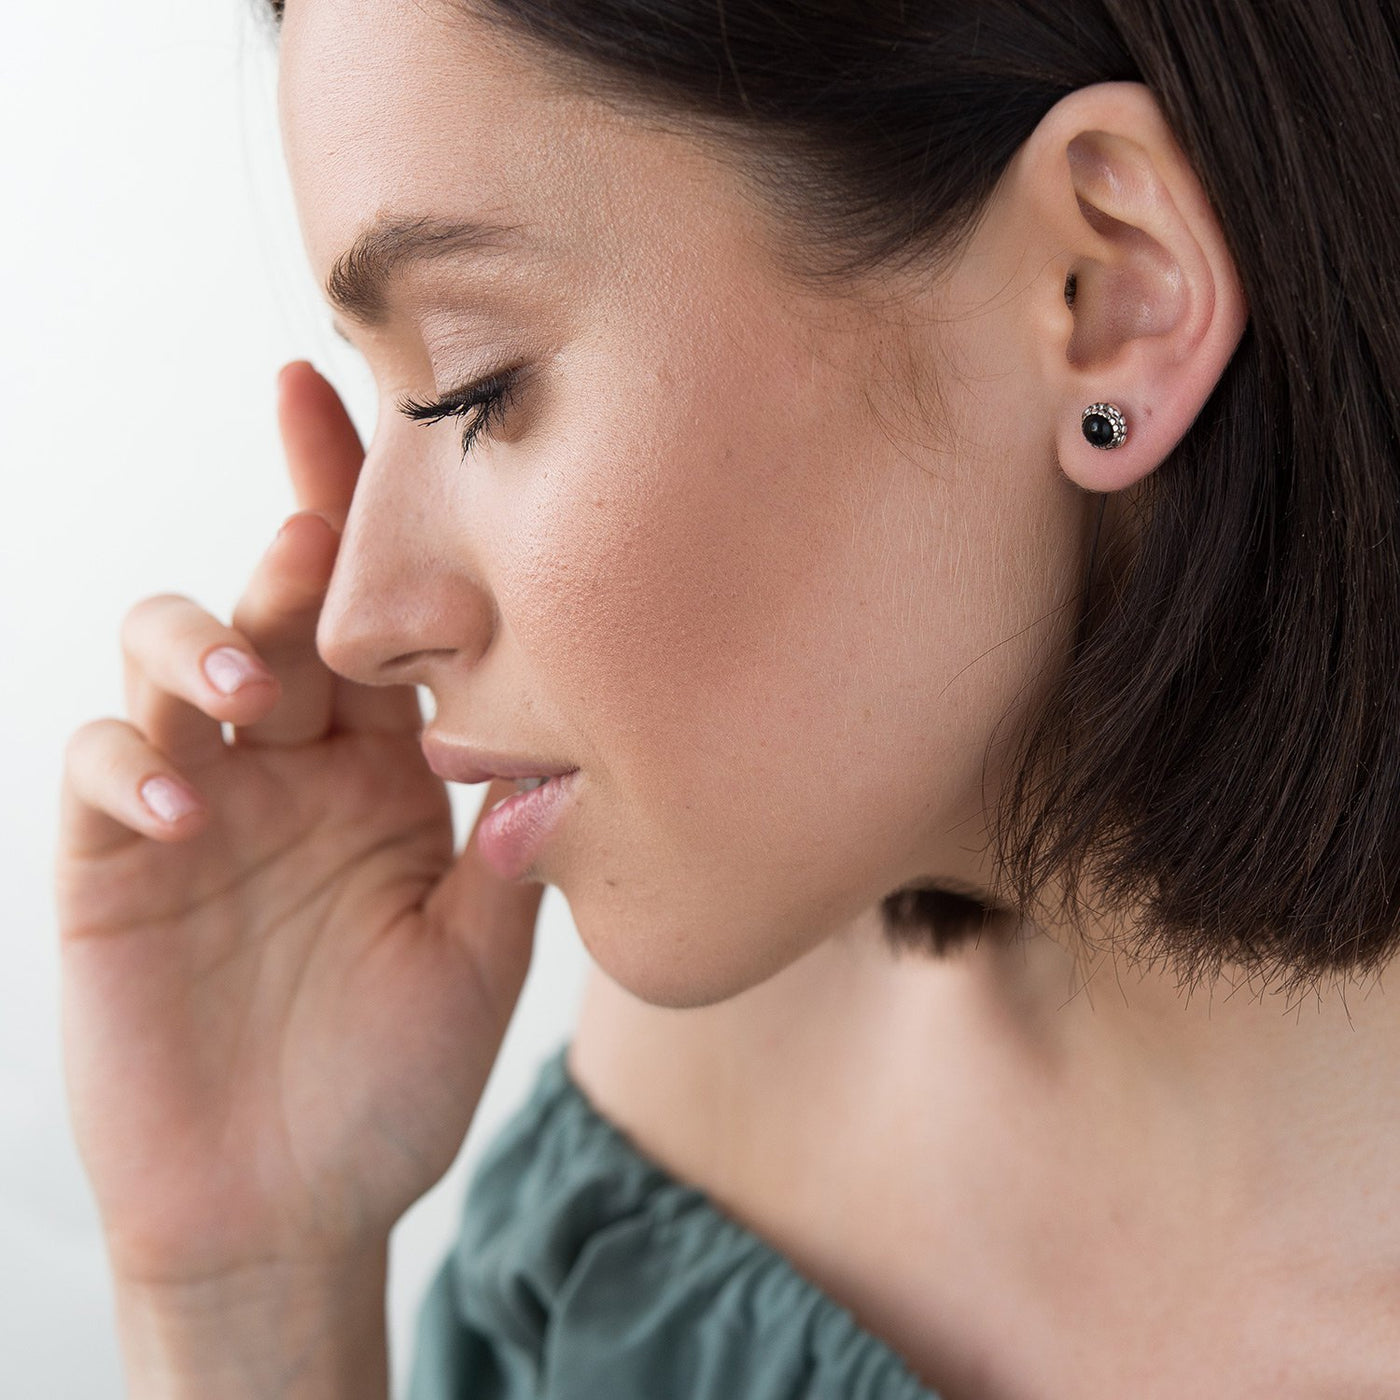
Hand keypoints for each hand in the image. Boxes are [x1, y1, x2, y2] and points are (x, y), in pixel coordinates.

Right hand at [54, 362, 542, 1290]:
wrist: (293, 1208)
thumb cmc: (393, 1082)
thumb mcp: (477, 955)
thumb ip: (505, 842)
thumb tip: (559, 737)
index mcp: (386, 770)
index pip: (381, 621)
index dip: (363, 518)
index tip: (354, 408)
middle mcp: (293, 764)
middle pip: (280, 604)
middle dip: (296, 547)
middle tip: (324, 530)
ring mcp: (198, 802)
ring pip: (167, 652)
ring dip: (203, 643)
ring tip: (254, 691)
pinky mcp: (107, 861)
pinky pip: (97, 769)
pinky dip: (127, 763)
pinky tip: (185, 810)